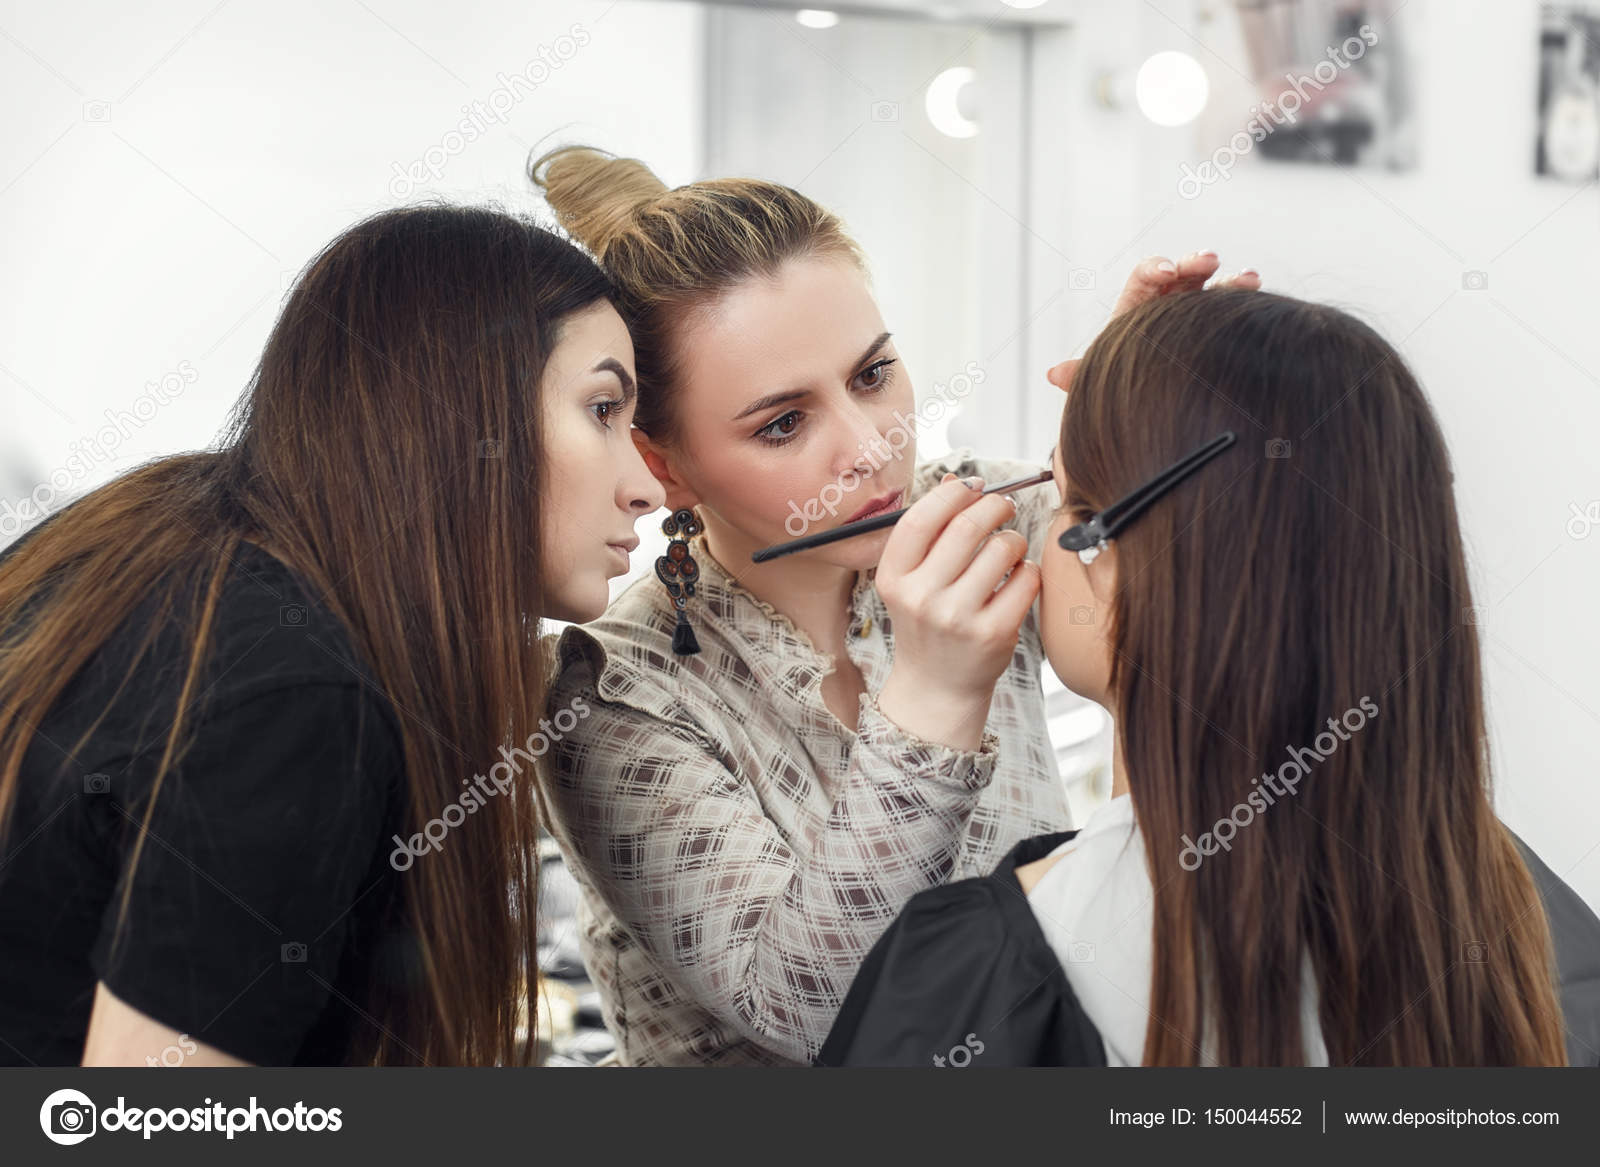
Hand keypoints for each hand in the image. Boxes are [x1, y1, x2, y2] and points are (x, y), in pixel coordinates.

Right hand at [874, 473, 1040, 751]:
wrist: (937, 687)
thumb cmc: (928, 623)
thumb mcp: (912, 581)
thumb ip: (929, 532)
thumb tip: (955, 480)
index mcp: (894, 578)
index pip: (920, 518)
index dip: (952, 493)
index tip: (971, 487)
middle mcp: (921, 597)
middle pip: (966, 526)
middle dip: (993, 506)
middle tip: (1003, 507)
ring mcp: (957, 618)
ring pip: (1001, 549)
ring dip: (1013, 540)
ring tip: (1010, 550)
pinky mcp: (993, 633)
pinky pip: (1025, 579)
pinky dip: (1029, 570)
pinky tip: (1019, 578)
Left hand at [1046, 252, 1261, 391]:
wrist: (1147, 396)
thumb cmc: (1120, 376)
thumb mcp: (1102, 374)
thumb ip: (1083, 373)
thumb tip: (1054, 374)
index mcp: (1138, 305)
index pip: (1146, 277)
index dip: (1156, 269)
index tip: (1165, 272)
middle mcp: (1170, 301)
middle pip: (1184, 272)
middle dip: (1196, 262)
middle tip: (1209, 261)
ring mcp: (1198, 311)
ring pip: (1215, 288)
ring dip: (1231, 280)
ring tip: (1249, 279)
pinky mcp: (1220, 326)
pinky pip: (1233, 309)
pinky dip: (1246, 300)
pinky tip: (1260, 296)